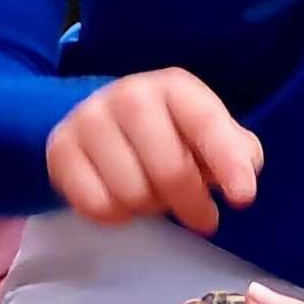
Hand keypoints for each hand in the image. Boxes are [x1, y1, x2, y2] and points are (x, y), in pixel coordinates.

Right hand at [46, 69, 261, 233]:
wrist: (103, 121)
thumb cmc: (170, 132)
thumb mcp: (207, 134)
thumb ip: (236, 151)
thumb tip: (243, 174)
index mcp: (174, 86)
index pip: (206, 125)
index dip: (228, 163)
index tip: (243, 199)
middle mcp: (130, 94)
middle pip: (169, 172)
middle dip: (191, 203)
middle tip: (202, 217)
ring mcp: (89, 119)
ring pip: (131, 195)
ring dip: (150, 208)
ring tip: (154, 195)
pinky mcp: (60, 148)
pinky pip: (95, 206)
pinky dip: (116, 216)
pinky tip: (122, 199)